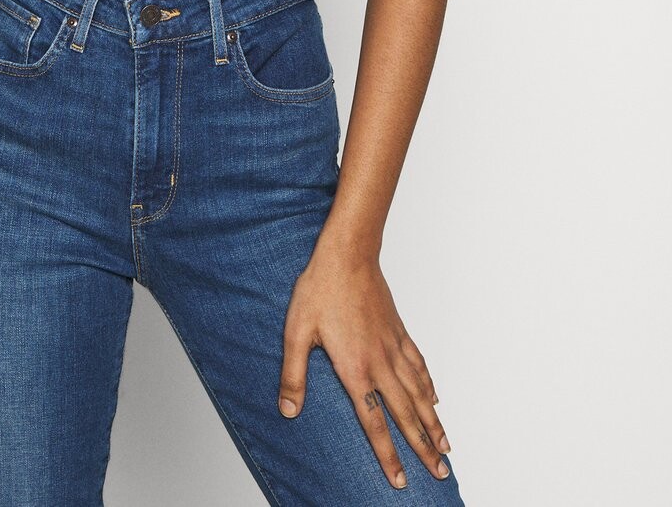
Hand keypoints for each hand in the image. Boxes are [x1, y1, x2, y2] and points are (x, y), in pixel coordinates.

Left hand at [278, 248, 451, 490]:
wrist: (348, 255)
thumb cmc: (320, 290)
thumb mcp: (296, 332)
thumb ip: (293, 375)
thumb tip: (288, 411)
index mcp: (355, 370)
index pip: (375, 422)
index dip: (388, 454)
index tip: (400, 480)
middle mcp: (380, 364)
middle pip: (406, 415)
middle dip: (422, 448)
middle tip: (440, 473)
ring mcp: (394, 347)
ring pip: (419, 393)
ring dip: (433, 422)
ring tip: (446, 447)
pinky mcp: (399, 331)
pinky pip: (419, 365)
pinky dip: (429, 385)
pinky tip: (435, 398)